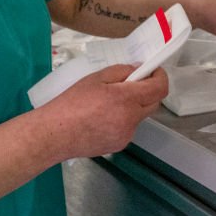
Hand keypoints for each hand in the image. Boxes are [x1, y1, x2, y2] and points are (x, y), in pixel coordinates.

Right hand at [41, 64, 168, 159]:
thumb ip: (121, 72)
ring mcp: (127, 135)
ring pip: (139, 116)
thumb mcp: (96, 78)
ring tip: (108, 103)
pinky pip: (127, 128)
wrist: (55, 134)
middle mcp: (131, 119)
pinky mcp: (119, 145)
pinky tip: (101, 119)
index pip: (159, 88)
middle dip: (147, 91)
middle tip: (131, 83)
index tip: (153, 70)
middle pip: (153, 103)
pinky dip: (122, 120)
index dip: (160, 77)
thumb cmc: (72, 103)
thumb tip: (138, 71)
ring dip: (132, 106)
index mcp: (127, 99)